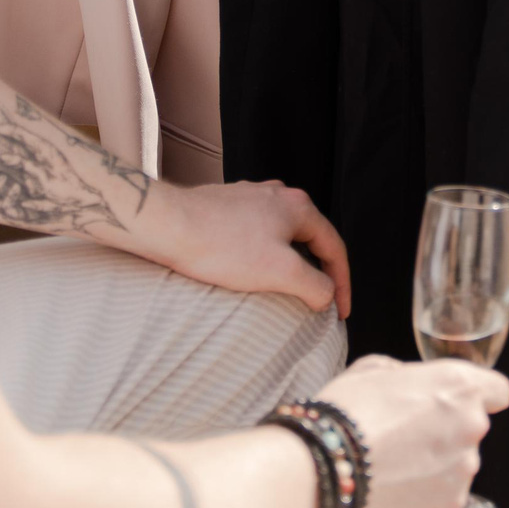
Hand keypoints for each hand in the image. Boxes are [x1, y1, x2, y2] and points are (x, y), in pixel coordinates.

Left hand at [137, 179, 351, 314]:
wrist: (166, 226)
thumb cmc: (220, 246)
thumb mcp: (281, 272)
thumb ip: (315, 286)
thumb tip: (326, 295)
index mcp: (298, 206)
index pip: (334, 248)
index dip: (342, 283)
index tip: (339, 312)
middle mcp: (277, 195)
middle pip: (310, 239)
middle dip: (317, 272)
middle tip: (319, 301)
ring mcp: (249, 198)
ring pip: (281, 236)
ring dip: (289, 264)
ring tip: (286, 290)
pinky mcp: (225, 208)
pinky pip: (255, 235)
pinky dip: (262, 256)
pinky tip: (249, 273)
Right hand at [317, 354, 508, 507]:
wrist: (325, 467)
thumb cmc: (346, 413)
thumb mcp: (372, 370)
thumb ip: (406, 374)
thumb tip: (408, 384)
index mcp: (459, 386)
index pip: (498, 390)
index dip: (480, 395)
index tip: (459, 403)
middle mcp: (471, 426)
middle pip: (472, 427)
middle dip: (446, 430)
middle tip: (405, 435)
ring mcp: (464, 469)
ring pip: (459, 462)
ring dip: (436, 462)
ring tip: (393, 465)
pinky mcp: (450, 504)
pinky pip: (445, 493)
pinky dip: (426, 491)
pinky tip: (394, 486)